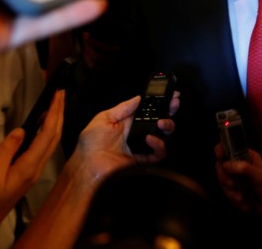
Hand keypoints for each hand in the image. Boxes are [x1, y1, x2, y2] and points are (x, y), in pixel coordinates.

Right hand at [0, 89, 64, 248]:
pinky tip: (41, 125)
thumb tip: (21, 130)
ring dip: (55, 121)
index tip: (58, 94)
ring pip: (50, 142)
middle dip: (59, 113)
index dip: (54, 113)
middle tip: (60, 92)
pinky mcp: (26, 172)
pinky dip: (46, 131)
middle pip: (53, 136)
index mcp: (28, 167)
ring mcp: (32, 170)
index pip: (47, 135)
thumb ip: (6, 153)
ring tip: (55, 103)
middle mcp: (35, 168)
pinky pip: (42, 147)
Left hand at [14, 94, 177, 248]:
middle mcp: (137, 133)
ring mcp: (141, 147)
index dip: (159, 102)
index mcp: (128, 122)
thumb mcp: (104, 118)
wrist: (87, 166)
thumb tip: (138, 97)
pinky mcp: (143, 160)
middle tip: (173, 104)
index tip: (169, 94)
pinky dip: (158, 145)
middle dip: (169, 111)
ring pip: (163, 136)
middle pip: (160, 121)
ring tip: (162, 123)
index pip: (148, 110)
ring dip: (167, 126)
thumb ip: (123, 107)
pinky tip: (150, 139)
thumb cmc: (91, 143)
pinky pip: (158, 153)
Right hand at [214, 145, 261, 214]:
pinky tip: (245, 203)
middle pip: (220, 166)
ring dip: (231, 192)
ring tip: (242, 198)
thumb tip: (225, 164)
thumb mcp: (260, 176)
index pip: (229, 147)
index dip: (221, 150)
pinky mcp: (232, 189)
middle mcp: (238, 165)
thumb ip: (244, 168)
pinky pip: (226, 193)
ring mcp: (234, 177)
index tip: (219, 156)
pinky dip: (234, 200)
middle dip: (224, 177)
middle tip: (232, 185)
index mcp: (246, 156)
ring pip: (222, 181)